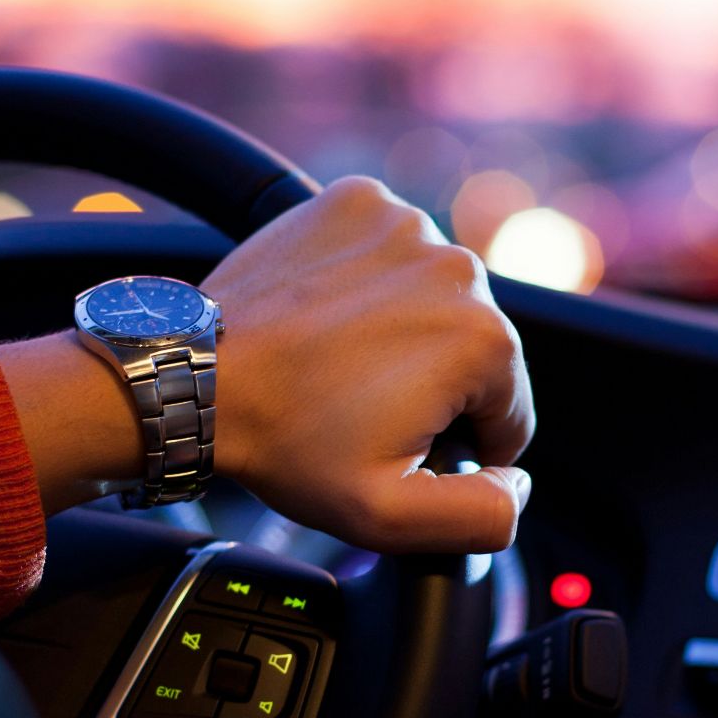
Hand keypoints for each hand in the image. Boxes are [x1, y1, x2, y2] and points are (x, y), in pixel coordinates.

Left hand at [206, 176, 533, 553]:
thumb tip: (519, 484)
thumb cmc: (285, 442)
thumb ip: (482, 515)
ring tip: (336, 363)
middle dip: (430, 385)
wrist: (198, 377)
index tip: (394, 445)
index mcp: (485, 341)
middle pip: (474, 350)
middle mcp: (459, 267)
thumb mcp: (389, 515)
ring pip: (433, 298)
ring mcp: (406, 224)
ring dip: (402, 330)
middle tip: (355, 408)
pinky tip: (326, 316)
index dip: (456, 446)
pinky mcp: (358, 201)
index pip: (508, 413)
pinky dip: (367, 280)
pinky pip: (388, 251)